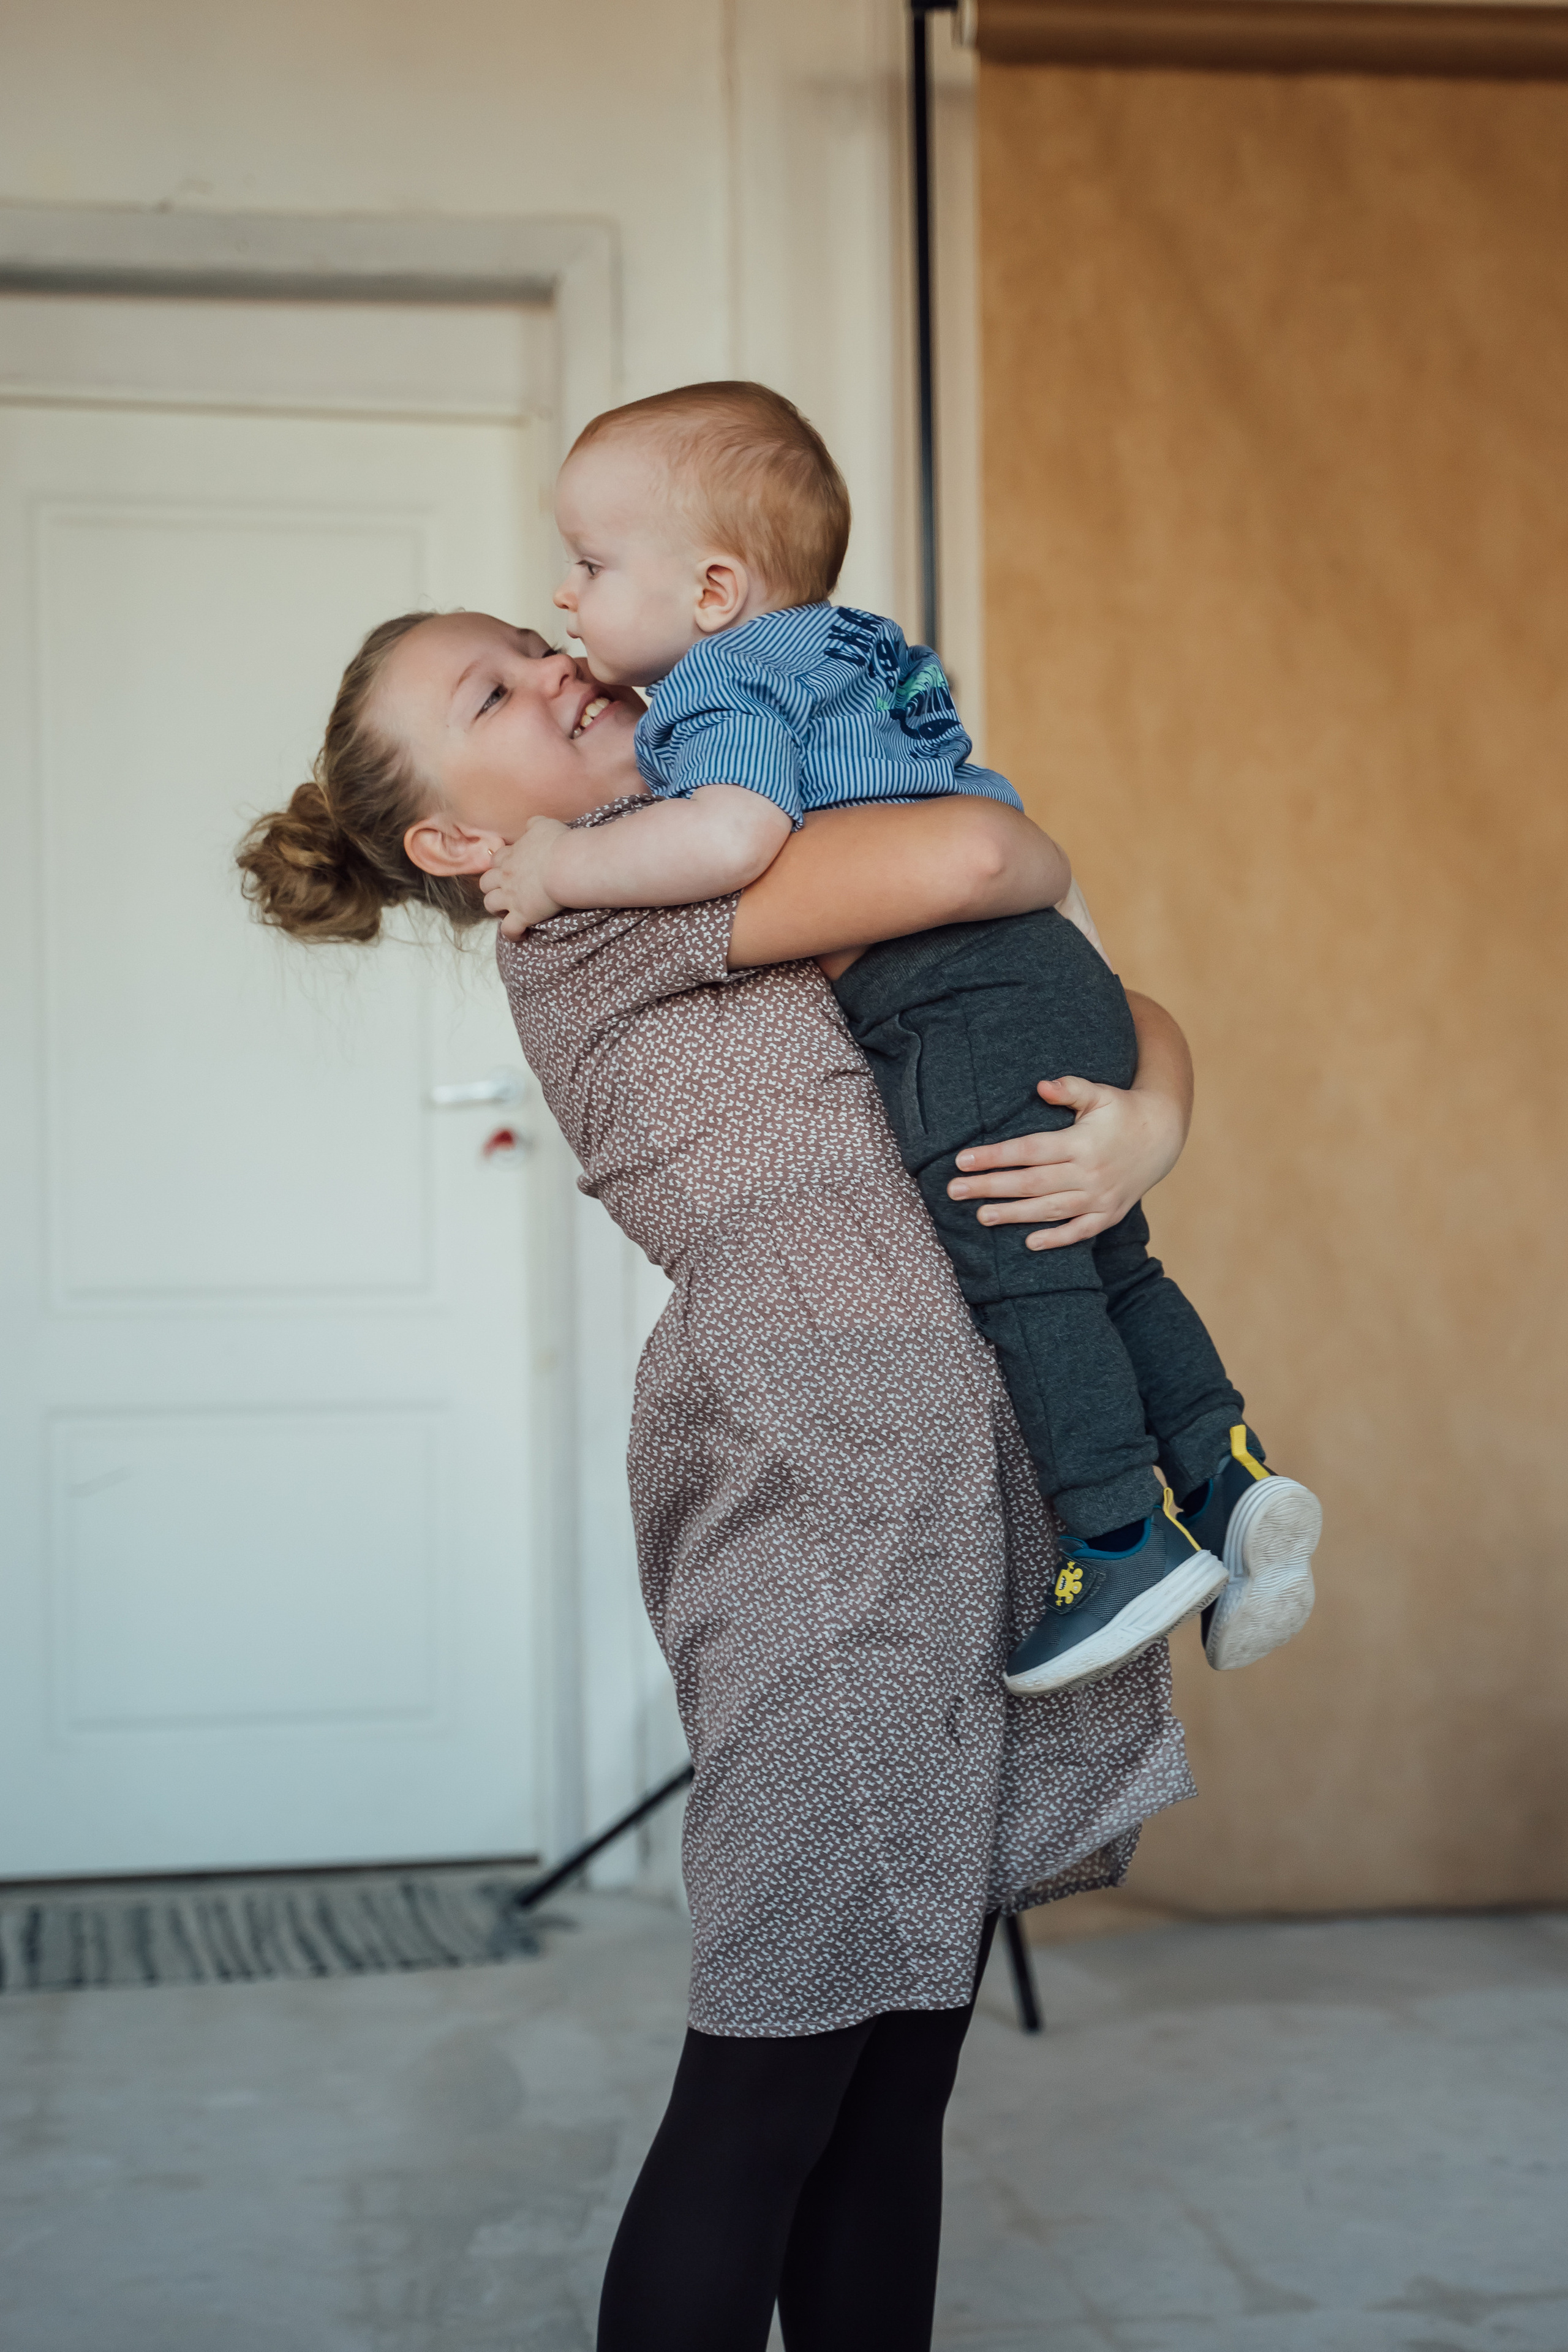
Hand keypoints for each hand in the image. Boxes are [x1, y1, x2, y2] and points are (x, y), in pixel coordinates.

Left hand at [482, 818, 567, 938]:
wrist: (567, 865)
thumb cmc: (559, 844)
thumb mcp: (546, 826)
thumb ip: (535, 824)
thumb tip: (531, 823)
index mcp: (512, 855)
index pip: (495, 860)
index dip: (499, 866)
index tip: (508, 870)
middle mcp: (506, 876)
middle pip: (485, 883)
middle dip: (492, 888)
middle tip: (506, 893)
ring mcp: (511, 897)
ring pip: (490, 905)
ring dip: (497, 909)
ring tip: (509, 913)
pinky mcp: (522, 914)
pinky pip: (509, 929)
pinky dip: (512, 933)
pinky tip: (521, 935)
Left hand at [946, 1073, 1186, 1250]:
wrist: (1163, 1136)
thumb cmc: (1122, 1111)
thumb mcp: (1100, 1093)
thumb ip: (1070, 1088)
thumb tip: (1041, 1086)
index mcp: (1081, 1143)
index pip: (1029, 1151)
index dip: (994, 1156)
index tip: (962, 1160)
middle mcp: (1089, 1173)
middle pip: (1031, 1183)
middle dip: (990, 1187)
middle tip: (953, 1191)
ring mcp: (1100, 1197)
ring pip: (1049, 1210)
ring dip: (1013, 1215)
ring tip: (981, 1216)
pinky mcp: (1109, 1214)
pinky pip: (1079, 1231)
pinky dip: (1056, 1239)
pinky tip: (1029, 1243)